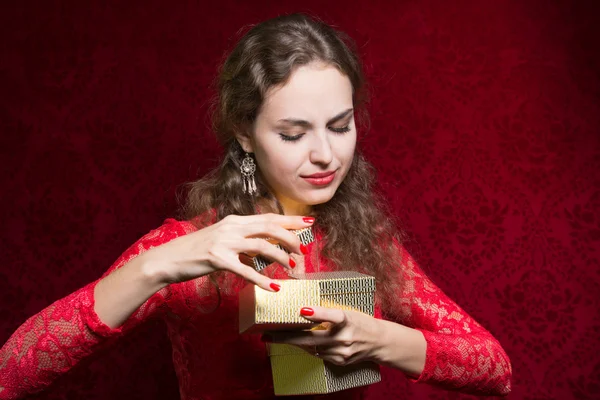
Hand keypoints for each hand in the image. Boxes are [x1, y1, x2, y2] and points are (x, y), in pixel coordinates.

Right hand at [141, 213, 313, 291]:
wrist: (169, 258)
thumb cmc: (197, 251)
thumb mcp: (222, 239)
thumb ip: (242, 241)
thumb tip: (264, 249)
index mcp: (234, 221)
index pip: (268, 217)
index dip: (291, 219)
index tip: (310, 222)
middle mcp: (231, 227)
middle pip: (270, 228)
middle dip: (290, 239)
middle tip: (302, 251)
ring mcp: (224, 242)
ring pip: (262, 246)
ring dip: (280, 258)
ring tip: (291, 269)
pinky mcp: (217, 259)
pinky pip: (245, 269)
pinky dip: (261, 279)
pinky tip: (273, 288)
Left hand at [263, 306, 382, 365]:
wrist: (379, 342)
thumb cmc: (360, 321)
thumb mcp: (348, 310)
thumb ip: (327, 310)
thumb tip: (303, 306)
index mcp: (348, 319)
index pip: (333, 315)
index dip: (318, 313)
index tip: (302, 309)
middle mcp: (345, 336)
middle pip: (312, 338)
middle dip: (287, 336)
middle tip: (268, 334)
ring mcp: (341, 351)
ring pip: (311, 347)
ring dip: (292, 343)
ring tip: (273, 337)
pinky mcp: (340, 360)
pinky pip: (318, 354)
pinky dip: (306, 348)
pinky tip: (295, 343)